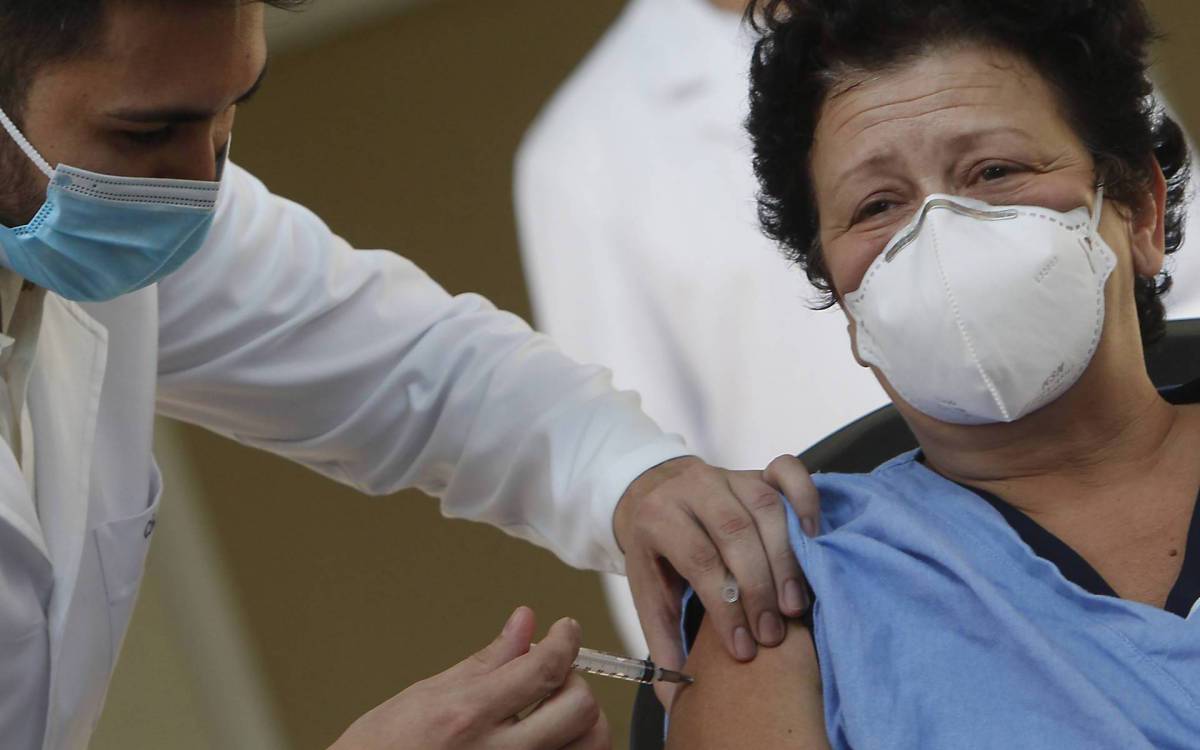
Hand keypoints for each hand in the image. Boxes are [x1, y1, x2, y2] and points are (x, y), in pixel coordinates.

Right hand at [329, 607, 609, 749]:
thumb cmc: (383, 749)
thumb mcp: (428, 693)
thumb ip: (487, 660)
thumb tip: (525, 622)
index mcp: (469, 715)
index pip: (545, 668)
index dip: (566, 641)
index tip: (567, 630)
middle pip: (579, 707)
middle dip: (575, 681)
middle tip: (554, 675)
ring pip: (589, 744)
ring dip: (581, 718)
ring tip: (554, 709)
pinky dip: (572, 746)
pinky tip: (551, 736)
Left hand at [614, 454, 819, 707]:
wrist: (654, 495)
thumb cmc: (657, 554)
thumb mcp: (650, 593)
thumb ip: (664, 638)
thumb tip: (677, 690)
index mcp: (657, 517)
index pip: (699, 559)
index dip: (726, 606)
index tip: (745, 647)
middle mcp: (692, 486)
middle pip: (733, 532)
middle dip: (759, 586)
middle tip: (775, 630)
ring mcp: (727, 474)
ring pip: (764, 505)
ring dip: (785, 556)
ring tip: (794, 605)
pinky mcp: (755, 469)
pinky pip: (786, 471)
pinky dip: (804, 498)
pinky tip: (814, 537)